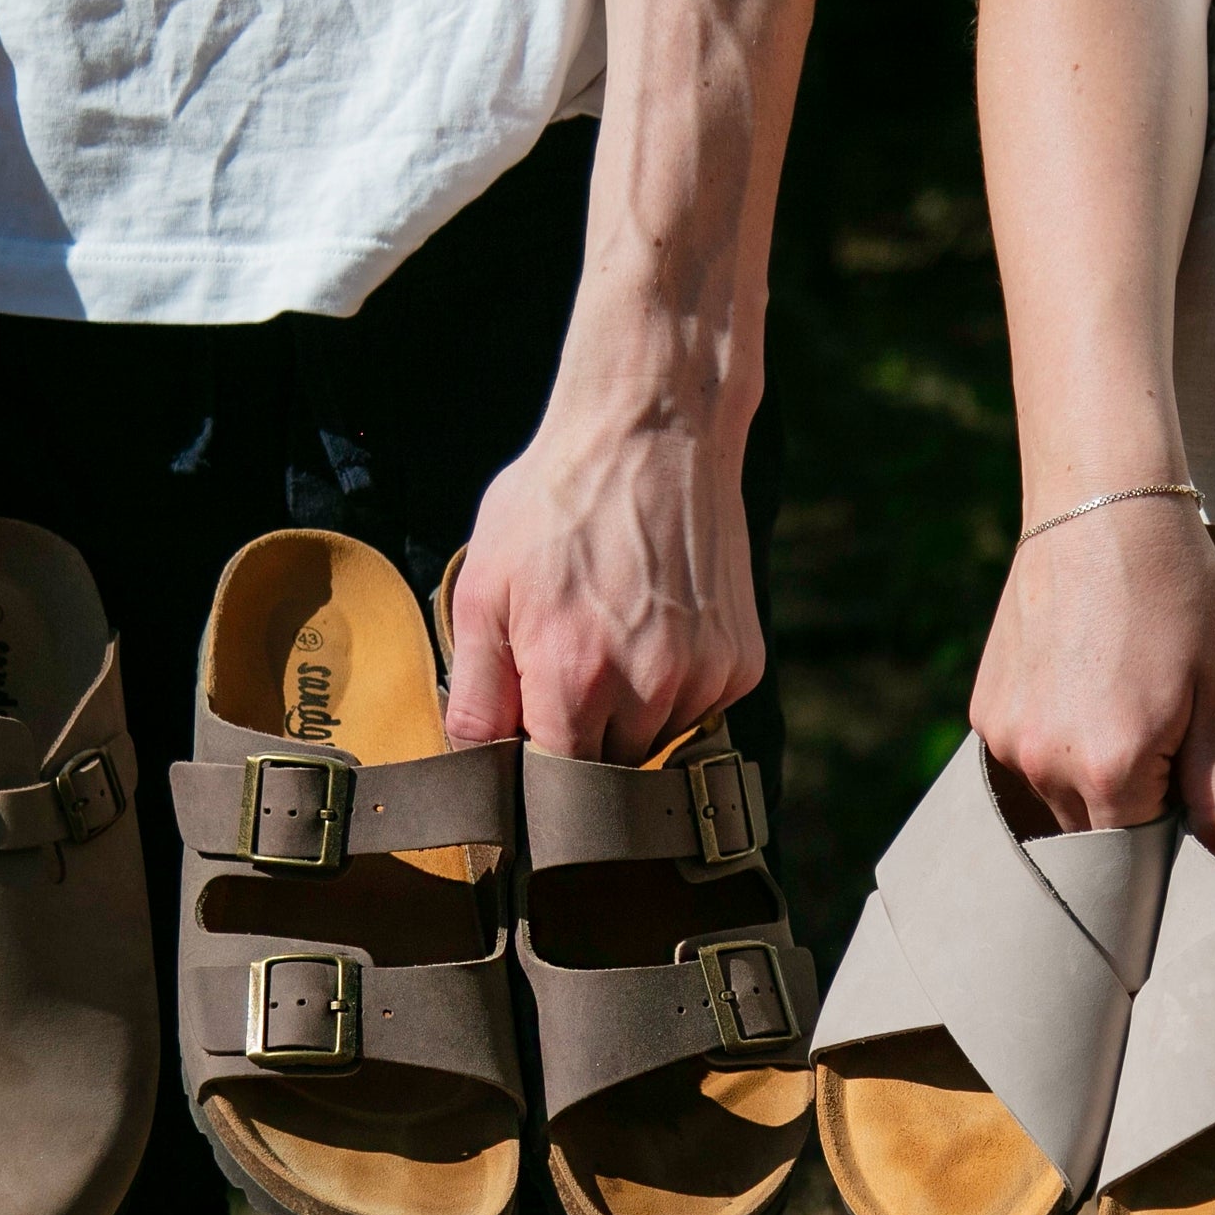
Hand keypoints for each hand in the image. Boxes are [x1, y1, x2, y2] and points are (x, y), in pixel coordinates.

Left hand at [444, 411, 763, 763]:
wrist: (653, 430)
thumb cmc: (557, 500)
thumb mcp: (485, 587)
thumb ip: (476, 690)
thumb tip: (473, 763)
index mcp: (575, 681)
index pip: (555, 785)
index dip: (535, 772)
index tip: (527, 737)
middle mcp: (649, 691)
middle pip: (608, 770)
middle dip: (581, 740)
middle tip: (564, 672)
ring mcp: (704, 677)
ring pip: (658, 741)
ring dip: (631, 716)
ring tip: (613, 637)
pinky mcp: (742, 661)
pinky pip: (701, 707)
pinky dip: (677, 687)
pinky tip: (658, 625)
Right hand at [970, 495, 1214, 841]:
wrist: (1099, 509)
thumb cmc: (1174, 593)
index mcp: (1112, 770)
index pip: (1141, 854)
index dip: (1171, 827)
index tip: (1186, 783)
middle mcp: (1045, 765)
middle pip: (1094, 833)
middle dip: (1129, 803)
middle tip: (1159, 727)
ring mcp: (1006, 739)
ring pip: (1056, 797)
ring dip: (1088, 774)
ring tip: (1116, 695)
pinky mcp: (984, 712)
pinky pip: (1025, 756)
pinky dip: (1054, 739)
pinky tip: (1078, 681)